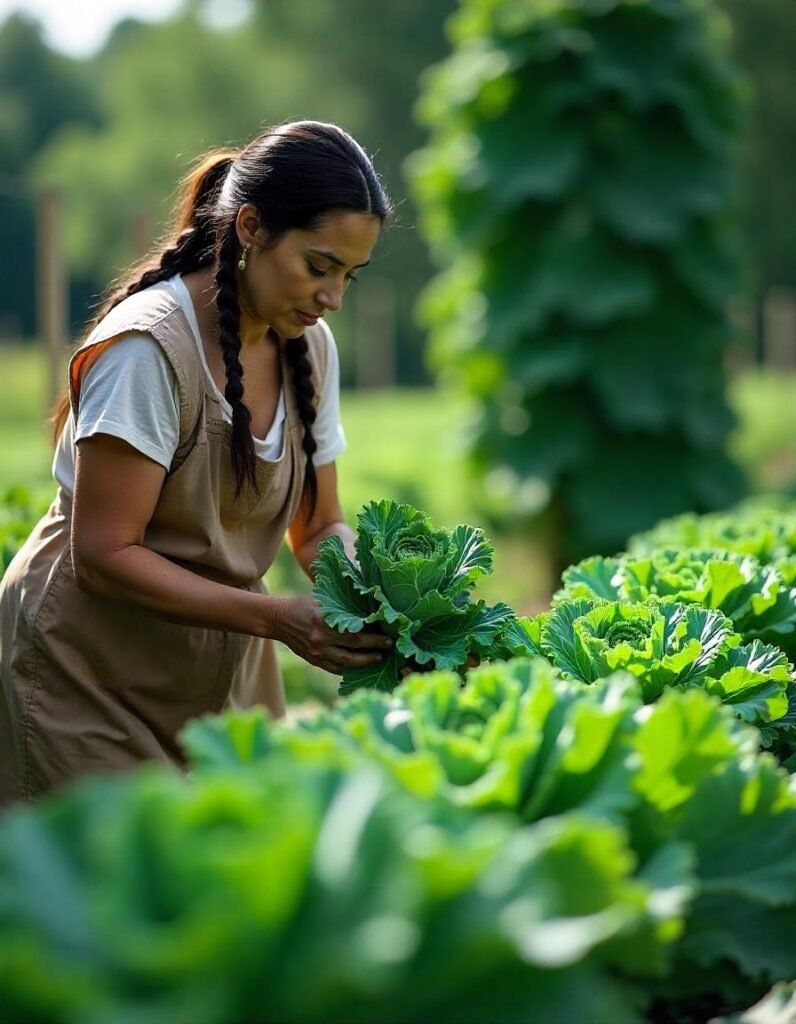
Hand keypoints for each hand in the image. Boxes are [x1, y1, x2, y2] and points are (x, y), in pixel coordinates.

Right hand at [271, 594, 392, 674]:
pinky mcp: (313, 660)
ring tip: (378, 658)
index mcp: (324, 621)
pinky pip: (335, 669)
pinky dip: (349, 669)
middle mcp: (320, 639)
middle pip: (353, 649)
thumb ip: (342, 603)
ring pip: (345, 663)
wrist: (278, 619)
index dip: (373, 638)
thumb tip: (368, 601)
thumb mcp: (322, 598)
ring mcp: (316, 652)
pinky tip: (361, 666)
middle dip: (373, 650)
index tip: (389, 637)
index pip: (354, 633)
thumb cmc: (304, 604)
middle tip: (389, 647)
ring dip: (364, 662)